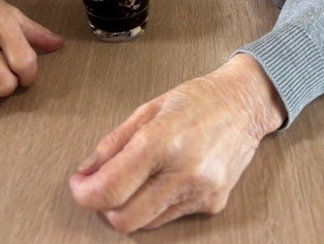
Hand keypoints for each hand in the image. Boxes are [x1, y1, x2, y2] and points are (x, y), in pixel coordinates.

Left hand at [70, 54, 285, 231]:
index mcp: (163, 141)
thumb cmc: (197, 99)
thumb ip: (114, 142)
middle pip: (124, 219)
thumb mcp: (148, 108)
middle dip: (104, 206)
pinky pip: (169, 219)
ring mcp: (201, 193)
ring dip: (129, 207)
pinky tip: (160, 180)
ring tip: (133, 178)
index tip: (79, 184)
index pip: (111, 188)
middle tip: (101, 184)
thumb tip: (87, 170)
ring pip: (146, 224)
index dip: (85, 192)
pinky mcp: (213, 205)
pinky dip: (154, 206)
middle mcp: (184, 173)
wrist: (244, 104)